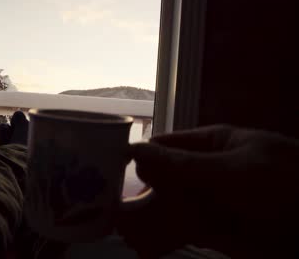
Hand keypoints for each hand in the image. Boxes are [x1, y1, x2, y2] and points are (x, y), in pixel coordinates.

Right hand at [117, 125, 298, 257]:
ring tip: (121, 232)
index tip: (110, 170)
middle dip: (139, 195)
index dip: (140, 157)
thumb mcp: (232, 169)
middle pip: (164, 181)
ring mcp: (211, 202)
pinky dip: (161, 239)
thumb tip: (138, 150)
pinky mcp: (215, 231)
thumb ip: (183, 164)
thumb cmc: (283, 183)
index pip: (167, 147)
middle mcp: (206, 172)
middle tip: (110, 209)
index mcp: (212, 145)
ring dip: (145, 220)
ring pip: (169, 209)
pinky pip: (182, 232)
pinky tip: (142, 247)